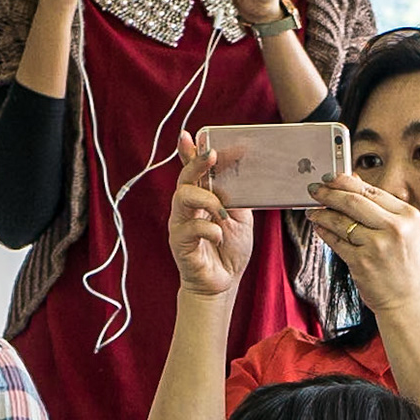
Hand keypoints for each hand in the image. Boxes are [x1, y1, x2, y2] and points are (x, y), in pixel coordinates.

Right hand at [168, 132, 253, 296]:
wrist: (223, 283)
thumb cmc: (229, 250)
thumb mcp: (240, 217)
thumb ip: (235, 196)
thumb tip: (237, 170)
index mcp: (200, 197)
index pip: (194, 168)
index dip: (195, 151)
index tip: (204, 136)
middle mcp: (186, 207)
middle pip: (185, 177)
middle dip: (196, 163)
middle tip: (211, 154)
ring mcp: (180, 224)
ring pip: (182, 197)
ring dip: (207, 200)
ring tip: (223, 212)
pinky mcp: (179, 243)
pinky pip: (191, 228)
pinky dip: (210, 230)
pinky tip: (220, 238)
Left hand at [306, 174, 419, 319]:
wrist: (409, 303)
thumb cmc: (404, 268)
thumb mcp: (404, 233)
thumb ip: (381, 209)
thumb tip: (353, 181)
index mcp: (408, 215)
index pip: (371, 190)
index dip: (345, 182)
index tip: (330, 179)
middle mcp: (395, 227)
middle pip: (353, 200)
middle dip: (329, 193)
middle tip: (314, 190)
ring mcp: (378, 245)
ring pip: (341, 221)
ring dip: (322, 214)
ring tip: (312, 212)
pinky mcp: (362, 262)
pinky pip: (336, 241)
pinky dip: (324, 233)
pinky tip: (319, 229)